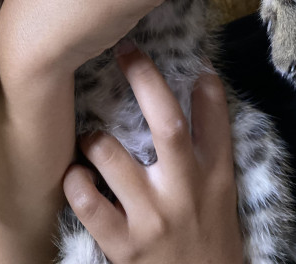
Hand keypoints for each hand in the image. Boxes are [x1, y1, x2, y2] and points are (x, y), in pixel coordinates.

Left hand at [63, 46, 244, 263]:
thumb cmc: (207, 241)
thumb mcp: (220, 197)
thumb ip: (209, 150)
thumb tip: (202, 86)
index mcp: (214, 179)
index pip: (215, 123)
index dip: (206, 89)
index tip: (195, 64)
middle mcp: (185, 192)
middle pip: (167, 124)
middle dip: (145, 81)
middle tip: (125, 51)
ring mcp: (153, 218)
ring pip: (113, 158)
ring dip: (95, 139)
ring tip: (91, 137)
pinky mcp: (125, 246)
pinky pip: (89, 204)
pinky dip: (76, 184)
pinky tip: (75, 177)